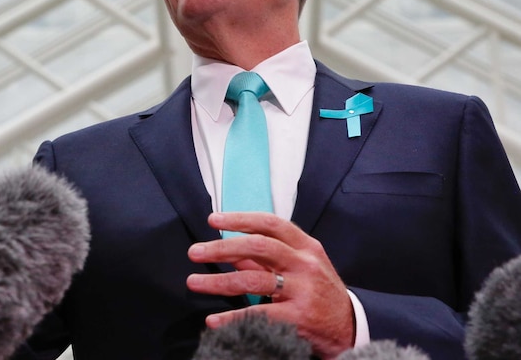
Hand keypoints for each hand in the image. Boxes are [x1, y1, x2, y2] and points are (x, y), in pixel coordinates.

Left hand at [187, 212, 353, 358]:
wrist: (352, 327)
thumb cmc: (321, 292)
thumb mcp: (300, 268)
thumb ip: (265, 260)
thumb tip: (230, 253)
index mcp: (305, 246)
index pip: (270, 223)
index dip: (240, 219)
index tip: (213, 220)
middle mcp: (304, 264)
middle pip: (258, 247)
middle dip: (221, 248)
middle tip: (195, 252)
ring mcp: (303, 290)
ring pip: (253, 280)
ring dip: (218, 281)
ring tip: (194, 283)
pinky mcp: (299, 317)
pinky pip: (260, 315)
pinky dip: (233, 317)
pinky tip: (215, 320)